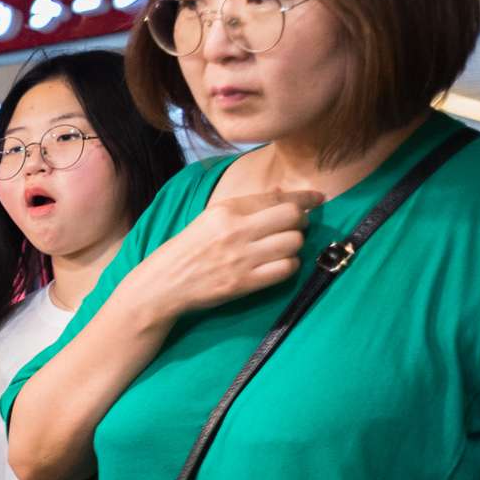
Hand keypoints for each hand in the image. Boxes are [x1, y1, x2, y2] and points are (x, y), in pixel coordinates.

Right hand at [136, 188, 320, 320]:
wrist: (162, 285)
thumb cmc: (186, 250)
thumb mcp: (210, 219)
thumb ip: (246, 207)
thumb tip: (284, 194)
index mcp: (226, 211)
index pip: (278, 198)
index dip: (304, 198)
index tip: (317, 199)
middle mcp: (236, 231)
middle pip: (292, 218)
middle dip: (301, 221)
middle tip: (295, 227)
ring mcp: (241, 258)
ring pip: (294, 243)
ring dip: (295, 244)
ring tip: (283, 247)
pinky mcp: (244, 282)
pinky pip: (286, 269)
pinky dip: (289, 265)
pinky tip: (278, 265)